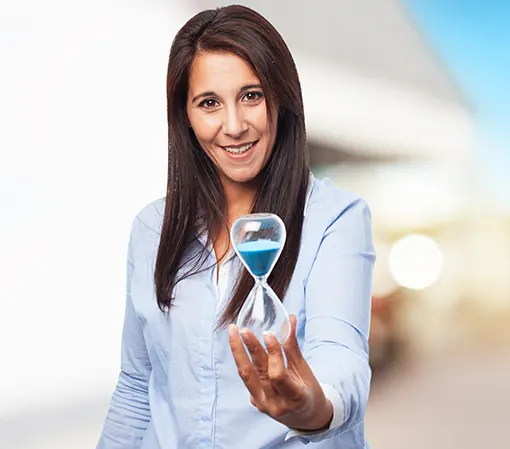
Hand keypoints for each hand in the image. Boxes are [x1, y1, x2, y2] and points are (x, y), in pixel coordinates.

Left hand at [228, 315, 332, 430]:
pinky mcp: (255, 402)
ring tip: (233, 332)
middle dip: (250, 349)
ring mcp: (263, 405)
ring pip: (246, 375)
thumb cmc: (309, 392)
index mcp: (294, 398)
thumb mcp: (305, 370)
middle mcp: (275, 404)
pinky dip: (243, 360)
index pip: (277, 375)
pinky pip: (247, 379)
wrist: (307, 419)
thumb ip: (292, 346)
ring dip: (238, 352)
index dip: (273, 354)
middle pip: (259, 373)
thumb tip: (289, 319)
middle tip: (243, 330)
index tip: (268, 334)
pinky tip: (238, 344)